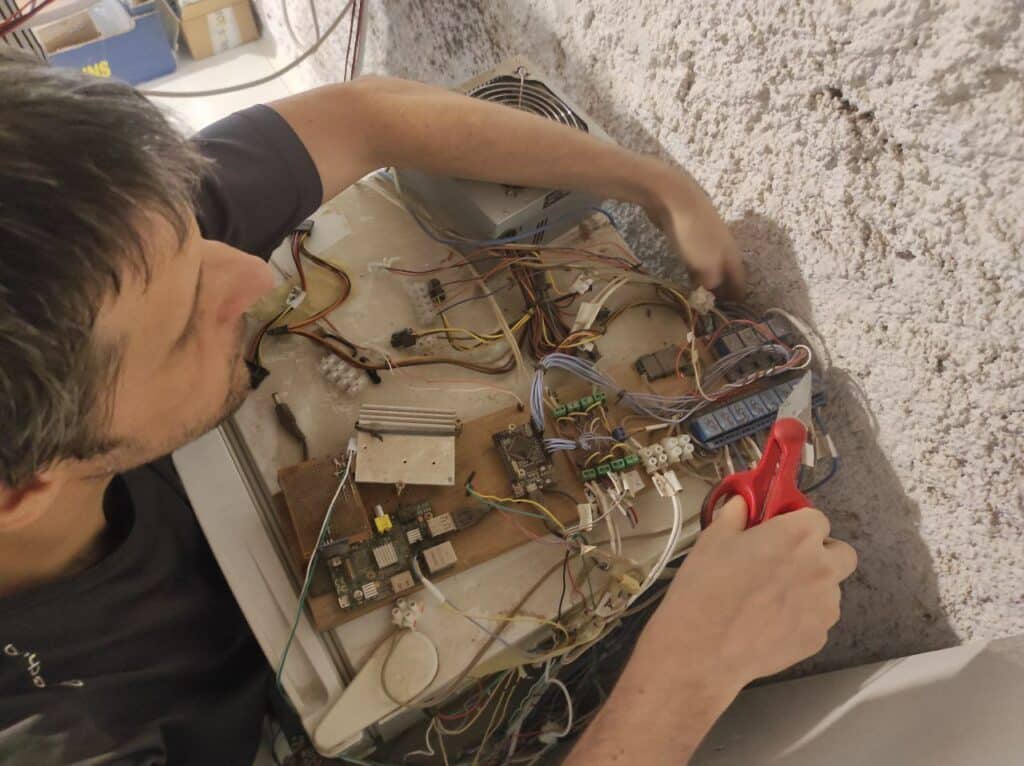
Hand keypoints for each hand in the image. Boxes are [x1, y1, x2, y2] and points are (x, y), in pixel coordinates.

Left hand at [643, 170, 745, 299]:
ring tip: (702, 293)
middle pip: (726, 270)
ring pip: (711, 262)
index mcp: (732, 253)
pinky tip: (686, 272)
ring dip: (708, 278)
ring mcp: (706, 236)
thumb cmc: (693, 233)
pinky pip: (696, 255)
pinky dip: (695, 267)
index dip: (738, 295)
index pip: (740, 278)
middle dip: (723, 288)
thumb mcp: (705, 264)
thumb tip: (709, 294)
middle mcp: (723, 244)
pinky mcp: (689, 231)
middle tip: (716, 305)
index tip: (735, 310)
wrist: (673, 196)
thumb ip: (710, 282)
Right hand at [648, 496, 856, 687]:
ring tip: (773, 599)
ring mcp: (825, 607)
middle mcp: (821, 568)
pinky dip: (802, 617)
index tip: (778, 533)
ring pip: (831, 589)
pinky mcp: (819, 638)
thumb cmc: (706, 587)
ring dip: (812, 587)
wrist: (703, 648)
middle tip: (788, 562)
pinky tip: (770, 623)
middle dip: (821, 554)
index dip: (797, 524)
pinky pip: (818, 619)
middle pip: (841, 553)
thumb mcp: (713, 539)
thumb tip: (744, 503)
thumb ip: (736, 514)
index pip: (818, 518)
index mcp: (798, 536)